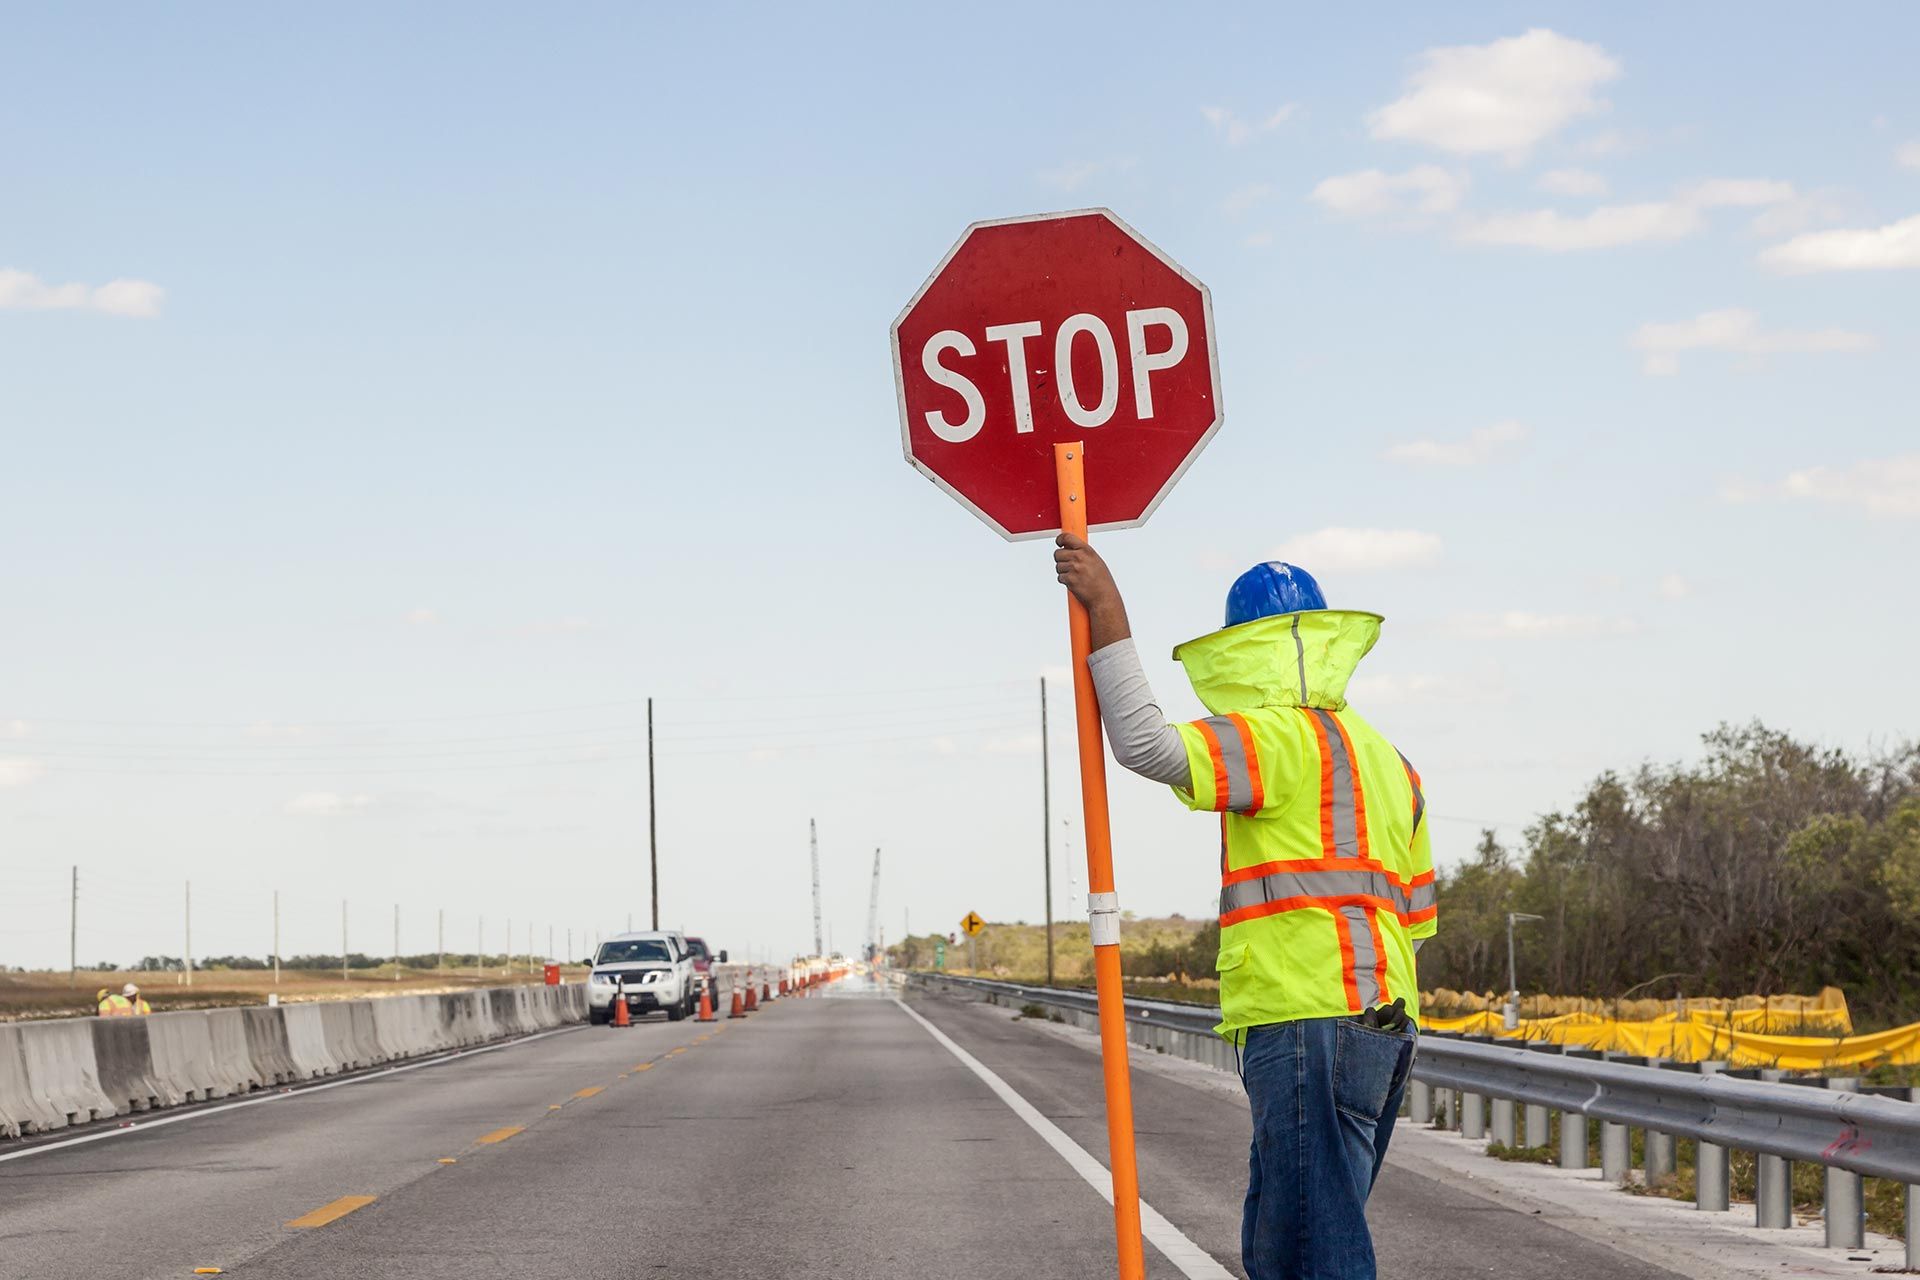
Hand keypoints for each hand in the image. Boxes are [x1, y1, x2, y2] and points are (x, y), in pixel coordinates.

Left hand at [1054, 533, 1131, 647]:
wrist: (1104, 598)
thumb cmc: (1102, 581)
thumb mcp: (1096, 561)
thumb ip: (1083, 553)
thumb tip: (1070, 547)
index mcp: (1087, 550)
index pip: (1067, 538)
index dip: (1060, 539)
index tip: (1059, 542)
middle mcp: (1079, 558)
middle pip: (1058, 553)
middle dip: (1060, 559)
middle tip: (1067, 564)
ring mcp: (1074, 569)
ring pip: (1058, 566)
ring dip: (1063, 571)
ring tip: (1075, 576)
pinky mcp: (1069, 580)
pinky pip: (1060, 577)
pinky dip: (1065, 581)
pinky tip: (1075, 583)